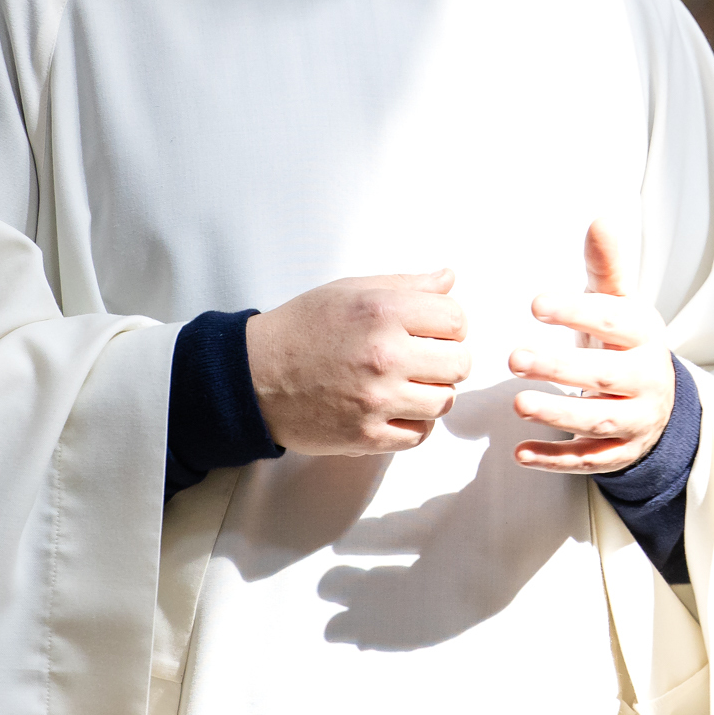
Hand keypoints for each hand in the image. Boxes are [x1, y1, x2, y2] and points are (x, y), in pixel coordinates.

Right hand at [244, 271, 469, 454]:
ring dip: (433, 392)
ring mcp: (376, 400)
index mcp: (383, 312)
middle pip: (460, 363)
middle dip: (447, 358)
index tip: (434, 329)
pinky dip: (415, 422)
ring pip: (445, 400)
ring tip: (408, 382)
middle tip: (423, 357)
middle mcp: (384, 355)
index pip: (456, 319)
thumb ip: (407, 285)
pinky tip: (396, 407)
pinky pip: (420, 434)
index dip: (450, 324)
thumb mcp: (351, 290)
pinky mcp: (367, 436)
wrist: (253, 376)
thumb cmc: (302, 329)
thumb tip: (449, 278)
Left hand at [509, 220, 674, 475]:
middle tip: (513, 357)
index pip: (612, 321)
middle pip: (604, 376)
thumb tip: (602, 216)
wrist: (660, 400)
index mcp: (643, 335)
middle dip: (560, 369)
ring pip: (599, 421)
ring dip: (558, 414)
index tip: (535, 304)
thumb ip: (606, 265)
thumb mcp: (621, 303)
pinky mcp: (621, 452)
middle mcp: (646, 378)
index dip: (576, 312)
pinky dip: (557, 458)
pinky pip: (590, 460)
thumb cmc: (624, 342)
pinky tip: (522, 451)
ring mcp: (636, 419)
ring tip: (518, 402)